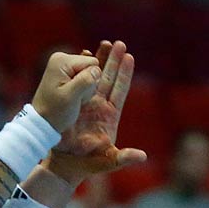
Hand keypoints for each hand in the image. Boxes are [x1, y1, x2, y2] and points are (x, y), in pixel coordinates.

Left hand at [29, 50, 102, 133]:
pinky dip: (81, 89)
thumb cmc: (54, 111)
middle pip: (91, 67)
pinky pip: (84, 78)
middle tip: (74, 97)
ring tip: (72, 98)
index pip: (92, 63)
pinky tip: (72, 96)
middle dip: (88, 84)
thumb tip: (96, 69)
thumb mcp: (71, 97)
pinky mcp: (65, 73)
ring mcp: (63, 66)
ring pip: (89, 74)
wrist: (42, 121)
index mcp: (62, 60)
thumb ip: (85, 81)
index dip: (90, 80)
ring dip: (85, 89)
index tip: (77, 92)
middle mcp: (62, 58)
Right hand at [47, 41, 147, 182]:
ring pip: (94, 77)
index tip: (129, 56)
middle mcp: (100, 107)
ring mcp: (86, 104)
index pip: (120, 90)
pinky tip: (82, 56)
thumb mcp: (108, 162)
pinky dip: (81, 70)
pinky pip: (78, 83)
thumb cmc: (88, 165)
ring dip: (98, 60)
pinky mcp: (74, 104)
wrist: (66, 164)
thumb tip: (142, 156)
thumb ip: (124, 158)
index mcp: (110, 116)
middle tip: (118, 42)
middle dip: (113, 60)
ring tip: (103, 43)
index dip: (125, 74)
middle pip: (109, 79)